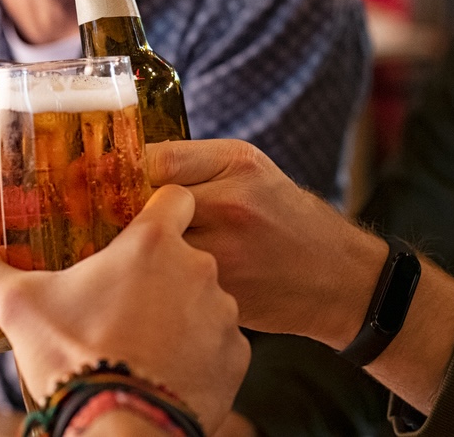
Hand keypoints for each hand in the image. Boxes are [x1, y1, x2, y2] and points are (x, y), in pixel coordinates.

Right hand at [0, 185, 249, 433]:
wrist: (120, 426)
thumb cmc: (73, 358)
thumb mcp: (20, 308)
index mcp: (152, 244)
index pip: (174, 198)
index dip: (158, 208)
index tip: (140, 225)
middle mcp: (197, 269)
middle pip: (184, 255)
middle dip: (160, 273)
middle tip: (124, 301)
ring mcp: (222, 314)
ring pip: (204, 299)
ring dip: (180, 313)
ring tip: (143, 341)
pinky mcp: (236, 357)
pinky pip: (218, 343)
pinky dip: (198, 353)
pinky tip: (165, 369)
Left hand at [146, 139, 384, 348]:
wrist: (338, 278)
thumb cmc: (287, 217)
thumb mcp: (249, 169)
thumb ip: (192, 164)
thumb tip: (127, 168)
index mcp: (236, 165)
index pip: (153, 161)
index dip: (126, 174)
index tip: (116, 184)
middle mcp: (231, 205)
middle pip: (148, 206)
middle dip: (131, 215)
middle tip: (124, 221)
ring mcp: (227, 253)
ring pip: (155, 249)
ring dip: (143, 251)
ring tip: (147, 252)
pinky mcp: (222, 293)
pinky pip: (171, 281)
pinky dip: (162, 280)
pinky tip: (169, 279)